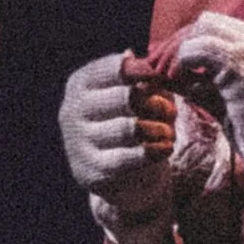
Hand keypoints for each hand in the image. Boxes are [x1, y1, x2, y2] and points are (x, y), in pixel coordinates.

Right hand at [59, 50, 176, 243]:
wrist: (123, 176)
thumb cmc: (134, 122)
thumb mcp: (140, 96)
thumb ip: (147, 80)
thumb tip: (154, 67)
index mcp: (81, 84)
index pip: (112, 69)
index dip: (142, 70)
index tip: (162, 76)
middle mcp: (72, 110)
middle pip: (124, 97)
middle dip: (155, 104)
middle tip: (171, 112)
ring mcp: (77, 142)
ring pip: (128, 129)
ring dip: (158, 129)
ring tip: (169, 133)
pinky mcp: (90, 171)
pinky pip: (128, 158)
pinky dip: (153, 151)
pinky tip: (166, 148)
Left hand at [161, 11, 243, 237]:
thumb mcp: (231, 103)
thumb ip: (206, 85)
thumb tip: (169, 74)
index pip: (221, 28)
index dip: (191, 42)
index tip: (170, 66)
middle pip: (209, 22)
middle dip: (179, 42)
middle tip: (159, 68)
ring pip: (202, 30)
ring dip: (176, 52)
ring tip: (164, 76)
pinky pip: (199, 49)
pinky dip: (180, 61)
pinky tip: (175, 80)